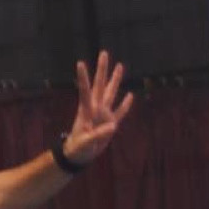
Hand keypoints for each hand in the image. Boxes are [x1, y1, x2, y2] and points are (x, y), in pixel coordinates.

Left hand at [62, 50, 134, 165]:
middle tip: (104, 53)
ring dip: (115, 80)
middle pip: (99, 85)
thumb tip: (112, 126)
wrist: (80, 155)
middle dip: (102, 70)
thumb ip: (97, 134)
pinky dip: (125, 104)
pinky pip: (120, 111)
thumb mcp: (85, 143)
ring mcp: (104, 114)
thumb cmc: (78, 148)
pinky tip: (130, 95)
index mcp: (86, 110)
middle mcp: (96, 108)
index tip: (80, 63)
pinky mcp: (111, 123)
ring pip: (111, 93)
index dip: (83, 77)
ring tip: (120, 65)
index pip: (85, 90)